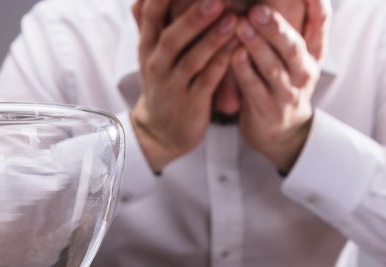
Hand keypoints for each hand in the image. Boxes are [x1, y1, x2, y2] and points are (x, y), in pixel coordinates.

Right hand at [130, 0, 236, 172]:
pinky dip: (222, 65)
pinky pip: (207, 82)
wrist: (160, 131)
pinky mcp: (191, 103)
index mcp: (148, 47)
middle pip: (171, 38)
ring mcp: (173, 85)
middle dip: (193, 18)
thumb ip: (148, 22)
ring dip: (212, 39)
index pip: (151, 16)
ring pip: (192, 60)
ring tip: (233, 19)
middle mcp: (157, 65)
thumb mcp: (150, 52)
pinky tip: (237, 49)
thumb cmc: (162, 82)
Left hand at [231, 0, 329, 172]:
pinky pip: (254, 88)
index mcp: (314, 50)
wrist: (281, 131)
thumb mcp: (295, 53)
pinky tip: (234, 55)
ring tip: (241, 26)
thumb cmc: (284, 79)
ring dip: (257, 46)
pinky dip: (244, 71)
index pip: (321, 21)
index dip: (315, 3)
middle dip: (276, 27)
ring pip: (273, 67)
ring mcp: (287, 92)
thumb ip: (292, 23)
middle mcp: (304, 70)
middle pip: (293, 46)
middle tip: (258, 9)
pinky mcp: (267, 108)